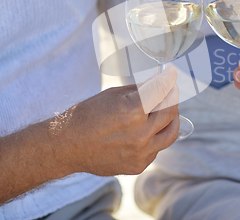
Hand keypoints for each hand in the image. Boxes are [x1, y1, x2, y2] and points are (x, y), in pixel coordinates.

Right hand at [54, 66, 179, 175]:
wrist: (67, 146)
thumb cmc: (87, 116)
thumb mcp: (113, 95)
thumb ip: (141, 90)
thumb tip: (160, 82)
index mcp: (132, 111)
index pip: (162, 90)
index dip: (169, 78)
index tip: (172, 73)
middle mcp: (139, 134)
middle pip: (170, 112)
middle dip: (172, 97)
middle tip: (170, 90)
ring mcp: (140, 153)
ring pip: (171, 134)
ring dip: (172, 119)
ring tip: (166, 111)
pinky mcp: (138, 165)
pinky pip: (157, 148)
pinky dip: (156, 137)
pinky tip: (147, 130)